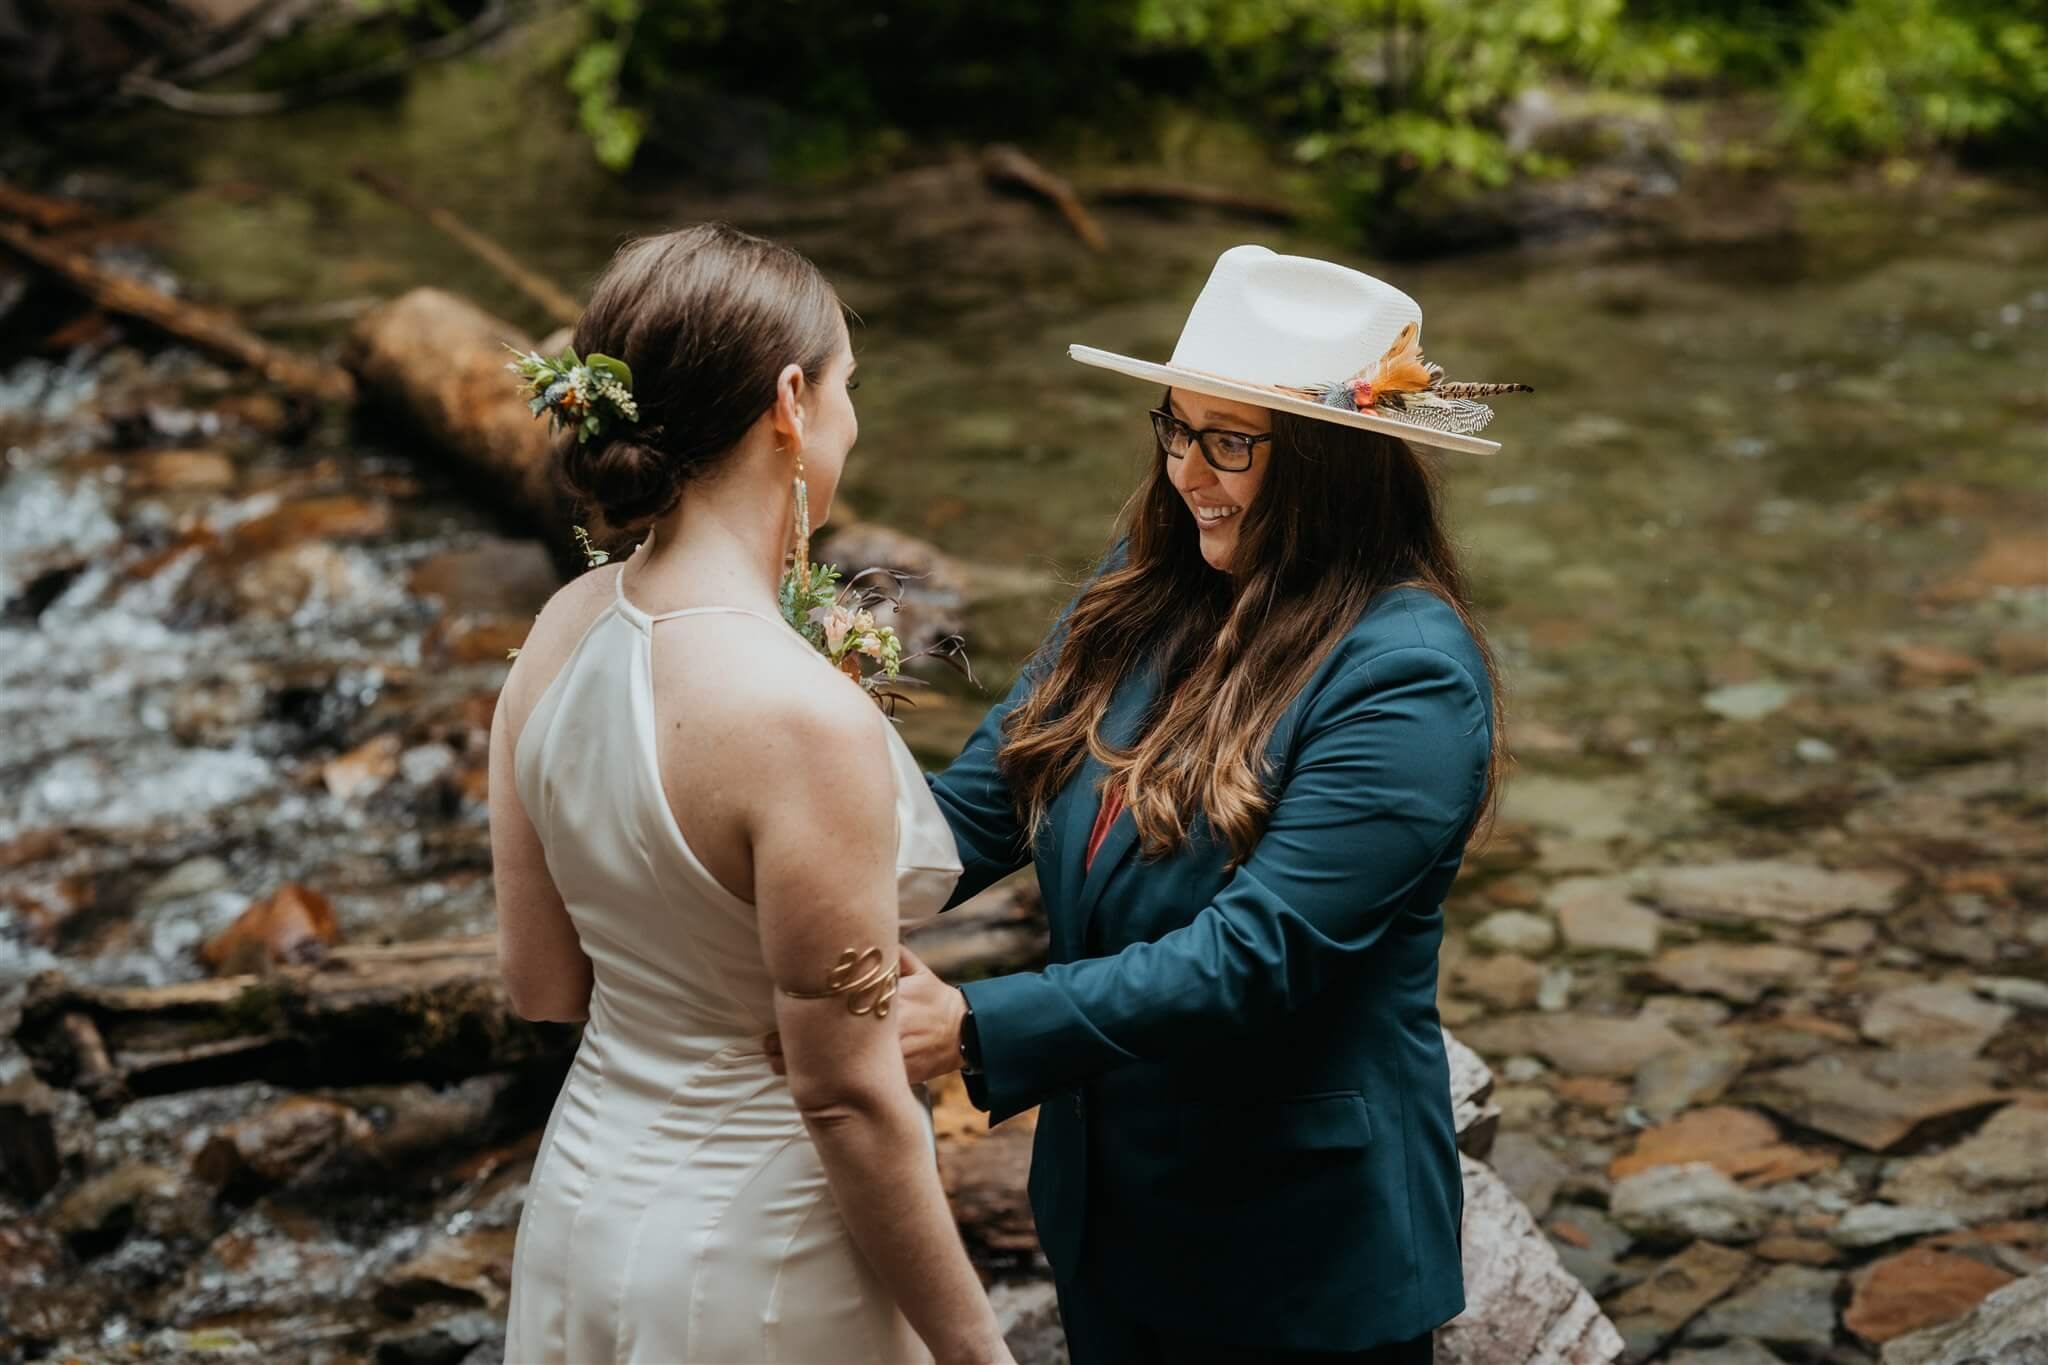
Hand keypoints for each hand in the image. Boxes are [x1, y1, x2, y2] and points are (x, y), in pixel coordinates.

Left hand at [764, 945, 965, 1085]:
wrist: (965, 1033)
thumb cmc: (935, 998)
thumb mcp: (914, 970)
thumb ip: (888, 954)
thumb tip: (864, 931)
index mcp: (882, 1003)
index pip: (834, 1011)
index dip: (802, 1018)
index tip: (780, 1018)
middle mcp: (883, 1033)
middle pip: (828, 1045)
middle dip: (794, 1050)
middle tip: (768, 1048)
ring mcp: (888, 1060)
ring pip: (838, 1070)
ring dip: (806, 1072)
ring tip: (778, 1066)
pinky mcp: (894, 1079)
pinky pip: (858, 1085)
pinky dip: (833, 1086)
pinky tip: (810, 1086)